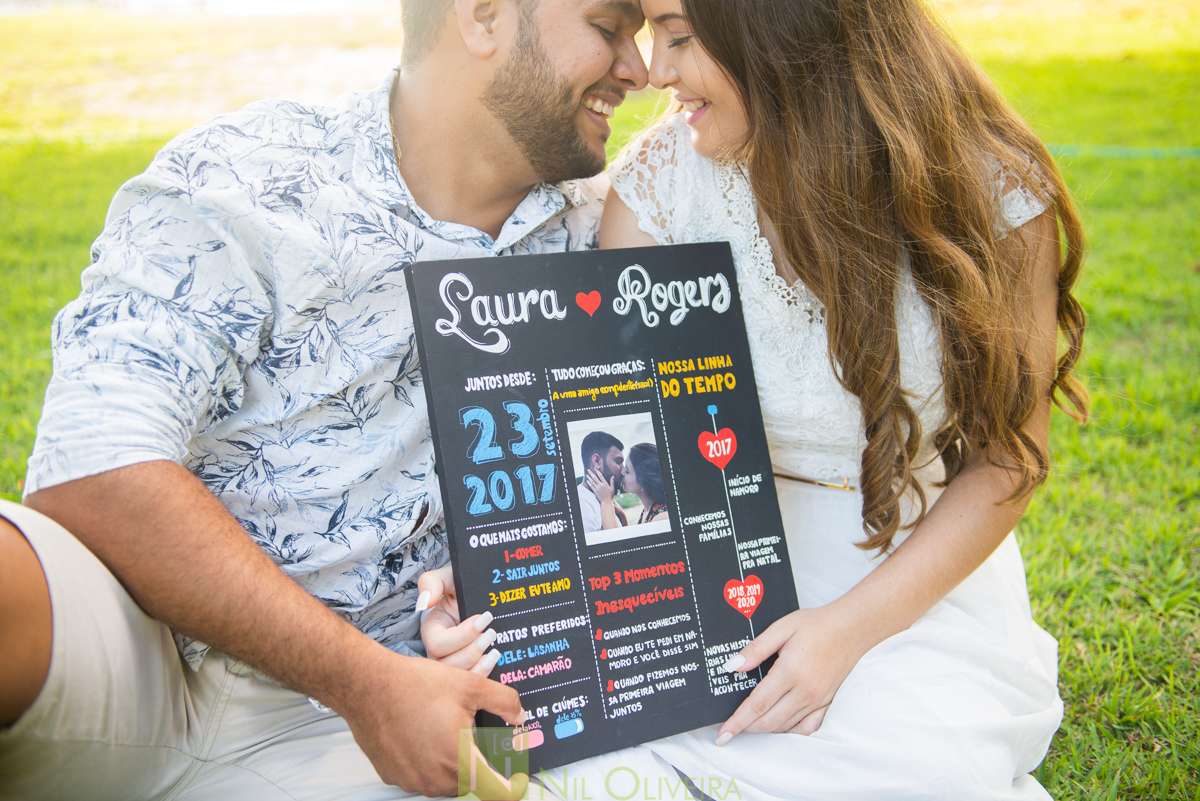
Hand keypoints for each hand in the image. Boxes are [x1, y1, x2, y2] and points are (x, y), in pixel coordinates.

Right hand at [338, 642, 527, 796]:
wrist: (369, 686)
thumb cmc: (414, 686)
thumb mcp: (470, 685)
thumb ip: (504, 702)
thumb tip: (519, 715)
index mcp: (459, 761)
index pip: (496, 791)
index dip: (512, 786)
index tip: (518, 778)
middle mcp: (435, 779)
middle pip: (470, 782)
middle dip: (478, 762)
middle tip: (474, 734)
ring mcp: (412, 780)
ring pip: (445, 781)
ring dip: (452, 762)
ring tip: (445, 728)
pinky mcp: (394, 776)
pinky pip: (421, 775)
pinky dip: (428, 760)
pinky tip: (424, 733)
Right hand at [418, 564, 500, 674]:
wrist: (486, 595)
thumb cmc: (465, 586)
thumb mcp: (449, 578)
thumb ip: (432, 583)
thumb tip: (424, 604)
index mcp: (432, 631)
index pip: (437, 645)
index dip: (461, 636)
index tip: (483, 619)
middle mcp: (440, 653)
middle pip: (447, 668)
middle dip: (471, 653)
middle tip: (491, 635)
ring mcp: (455, 665)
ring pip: (459, 681)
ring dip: (478, 668)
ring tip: (495, 652)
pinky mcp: (470, 674)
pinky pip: (472, 688)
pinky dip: (485, 679)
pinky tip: (494, 663)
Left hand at [584, 467, 615, 503]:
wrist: (606, 501)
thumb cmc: (610, 495)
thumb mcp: (612, 488)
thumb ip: (612, 482)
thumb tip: (612, 476)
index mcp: (605, 483)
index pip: (600, 475)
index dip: (597, 471)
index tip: (595, 468)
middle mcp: (601, 485)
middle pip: (595, 477)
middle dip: (591, 473)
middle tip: (588, 470)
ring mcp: (597, 488)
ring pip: (592, 481)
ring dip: (589, 477)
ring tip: (587, 474)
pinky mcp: (595, 491)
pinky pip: (591, 486)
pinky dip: (589, 483)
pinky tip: (587, 480)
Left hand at [716, 606, 864, 742]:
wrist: (851, 629)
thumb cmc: (817, 625)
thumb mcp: (782, 628)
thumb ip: (756, 649)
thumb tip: (733, 665)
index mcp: (790, 672)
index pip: (757, 704)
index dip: (738, 720)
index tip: (724, 733)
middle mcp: (805, 691)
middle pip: (769, 721)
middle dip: (747, 727)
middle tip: (731, 727)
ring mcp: (817, 700)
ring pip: (785, 726)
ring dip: (764, 729)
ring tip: (749, 724)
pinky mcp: (826, 704)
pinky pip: (805, 728)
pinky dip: (788, 730)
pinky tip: (778, 725)